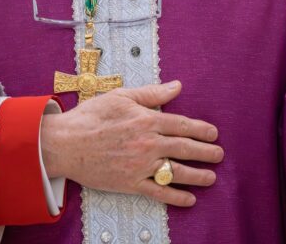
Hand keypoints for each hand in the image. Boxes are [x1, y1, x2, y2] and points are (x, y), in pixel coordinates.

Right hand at [41, 80, 222, 206]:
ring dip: (197, 175)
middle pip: (184, 148)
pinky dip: (175, 197)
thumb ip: (152, 93)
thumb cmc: (91, 116)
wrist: (66, 143)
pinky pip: (158, 193)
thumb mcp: (122, 96)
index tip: (214, 133)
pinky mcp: (130, 183)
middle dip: (205, 152)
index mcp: (146, 120)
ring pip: (175, 172)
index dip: (200, 129)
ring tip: (211, 178)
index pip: (181, 125)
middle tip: (219, 155)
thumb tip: (177, 86)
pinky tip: (189, 199)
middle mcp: (147, 144)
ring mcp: (140, 165)